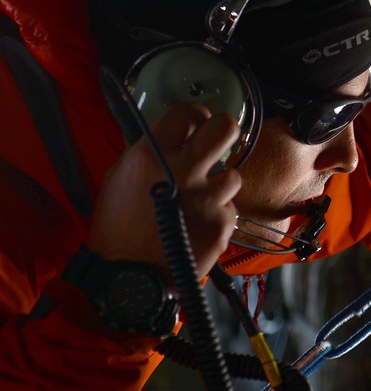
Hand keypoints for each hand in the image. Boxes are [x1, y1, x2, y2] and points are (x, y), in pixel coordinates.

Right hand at [90, 104, 242, 281]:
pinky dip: (218, 215)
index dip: (195, 115)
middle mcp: (183, 172)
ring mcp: (207, 198)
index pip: (187, 112)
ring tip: (199, 200)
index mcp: (152, 156)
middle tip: (217, 143)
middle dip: (224, 131)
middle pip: (225, 128)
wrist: (131, 278)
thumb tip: (170, 137)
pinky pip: (230, 209)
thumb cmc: (119, 232)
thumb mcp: (117, 180)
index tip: (197, 123)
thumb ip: (146, 154)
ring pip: (233, 174)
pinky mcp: (222, 223)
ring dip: (220, 185)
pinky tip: (199, 226)